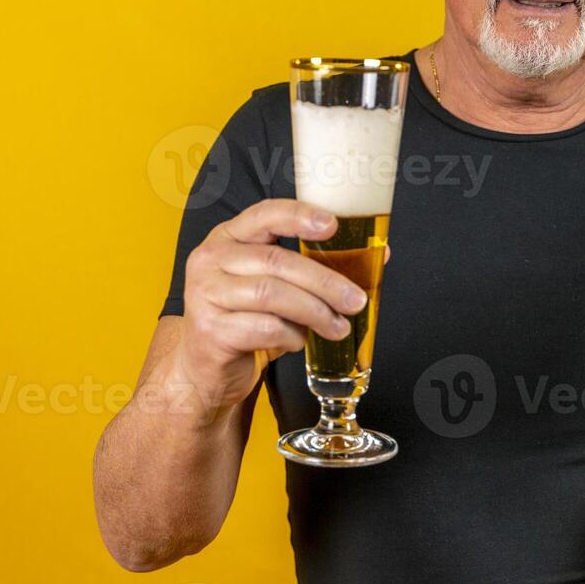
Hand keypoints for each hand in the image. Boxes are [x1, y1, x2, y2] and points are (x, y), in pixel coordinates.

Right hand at [172, 198, 369, 411]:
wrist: (206, 369)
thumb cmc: (246, 320)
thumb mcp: (276, 287)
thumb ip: (315, 267)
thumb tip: (379, 254)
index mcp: (227, 238)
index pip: (264, 214)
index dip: (300, 216)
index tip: (333, 225)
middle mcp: (210, 260)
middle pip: (277, 262)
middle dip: (325, 282)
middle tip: (355, 300)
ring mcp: (205, 295)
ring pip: (273, 296)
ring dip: (315, 312)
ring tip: (337, 327)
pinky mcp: (210, 330)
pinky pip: (265, 329)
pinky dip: (291, 337)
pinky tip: (298, 341)